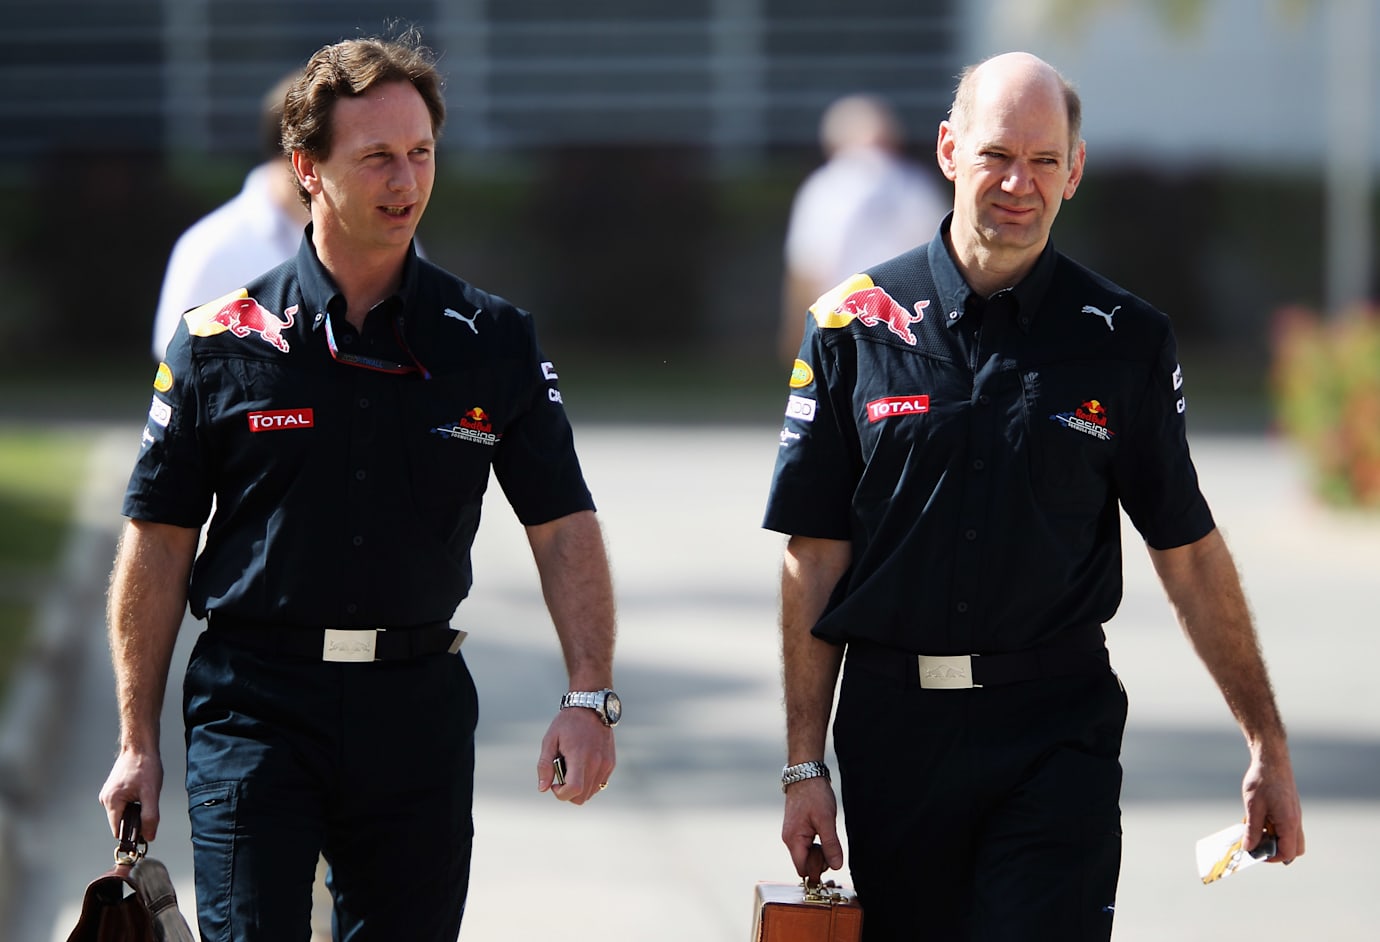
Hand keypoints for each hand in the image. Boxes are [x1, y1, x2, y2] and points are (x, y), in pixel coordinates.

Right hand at [98, 748, 163, 840]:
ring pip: (122, 813)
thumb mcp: (151, 793)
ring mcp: (108, 794)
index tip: (144, 831)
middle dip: (135, 819)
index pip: (118, 830)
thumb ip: (150, 816)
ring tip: (144, 795)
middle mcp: (105, 799)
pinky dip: (133, 802)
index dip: (131, 834)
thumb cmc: (145, 766)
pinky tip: (140, 791)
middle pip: (120, 822)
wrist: (141, 747)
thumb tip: (148, 836)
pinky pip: (123, 804)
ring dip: (135, 810)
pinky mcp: (113, 790)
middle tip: (148, 805)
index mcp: (111, 801)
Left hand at [536, 706, 615, 804]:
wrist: (591, 707)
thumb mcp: (550, 740)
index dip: (561, 794)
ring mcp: (606, 764)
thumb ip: (545, 765)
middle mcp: (596, 762)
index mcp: (579, 756)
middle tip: (561, 776)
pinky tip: (582, 767)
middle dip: (568, 793)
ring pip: (591, 793)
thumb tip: (542, 788)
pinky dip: (589, 783)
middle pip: (582, 797)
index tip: (554, 784)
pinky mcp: (611, 763)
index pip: (574, 789)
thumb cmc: (567, 723)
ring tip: (572, 769)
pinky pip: (599, 784)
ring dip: (579, 788)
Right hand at [782, 777, 843, 878]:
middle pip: (804, 864)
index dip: (817, 869)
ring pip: (806, 855)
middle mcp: (789, 839)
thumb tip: (836, 867)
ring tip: (827, 834)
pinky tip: (823, 831)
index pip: (803, 869)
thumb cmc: (814, 794)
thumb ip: (831, 845)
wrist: (806, 774)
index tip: (829, 859)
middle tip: (831, 845)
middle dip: (819, 861)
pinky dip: (816, 844)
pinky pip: (806, 845)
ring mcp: (792, 834)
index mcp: (794, 839)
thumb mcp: (827, 820)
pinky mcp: (797, 829)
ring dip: (819, 852)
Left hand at [1241, 746, 1304, 863]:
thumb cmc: (1262, 781)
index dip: (1271, 857)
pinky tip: (1259, 816)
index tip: (1255, 852)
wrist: (1272, 759)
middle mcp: (1296, 821)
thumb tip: (1249, 848)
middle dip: (1277, 850)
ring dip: (1274, 838)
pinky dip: (1274, 827)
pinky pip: (1286, 825)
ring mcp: (1295, 814)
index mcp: (1289, 823)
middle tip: (1258, 843)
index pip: (1287, 853)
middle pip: (1294, 849)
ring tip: (1256, 826)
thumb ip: (1253, 830)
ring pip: (1291, 837)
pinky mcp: (1290, 808)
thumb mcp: (1253, 807)